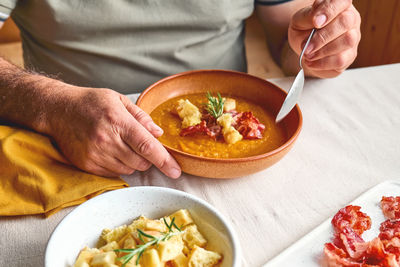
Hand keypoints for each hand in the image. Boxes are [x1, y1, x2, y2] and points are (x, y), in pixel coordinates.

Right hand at [48, 85, 180, 177]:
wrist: (58, 110)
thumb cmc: (91, 102)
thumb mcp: (118, 100)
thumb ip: (141, 117)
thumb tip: (159, 134)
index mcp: (118, 121)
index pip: (147, 146)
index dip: (164, 160)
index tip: (176, 171)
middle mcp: (106, 140)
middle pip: (141, 162)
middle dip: (147, 157)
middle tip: (139, 144)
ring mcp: (95, 154)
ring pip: (128, 170)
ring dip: (133, 162)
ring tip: (121, 144)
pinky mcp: (87, 165)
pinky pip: (113, 173)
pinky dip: (118, 165)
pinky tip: (110, 151)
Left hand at [288, 0, 360, 77]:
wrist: (305, 49)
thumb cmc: (305, 31)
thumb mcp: (300, 21)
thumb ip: (308, 16)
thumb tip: (317, 19)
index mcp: (339, 5)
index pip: (341, 1)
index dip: (329, 10)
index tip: (315, 22)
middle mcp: (350, 19)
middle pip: (346, 22)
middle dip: (323, 36)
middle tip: (306, 47)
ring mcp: (353, 37)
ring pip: (347, 41)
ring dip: (323, 51)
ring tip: (307, 55)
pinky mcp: (350, 55)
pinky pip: (341, 59)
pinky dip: (323, 63)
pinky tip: (311, 62)